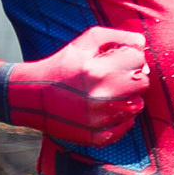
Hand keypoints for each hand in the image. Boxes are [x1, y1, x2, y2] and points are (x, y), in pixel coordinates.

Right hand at [17, 26, 148, 144]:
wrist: (31, 97)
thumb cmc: (61, 65)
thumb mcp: (84, 42)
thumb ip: (116, 37)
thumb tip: (142, 43)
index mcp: (97, 70)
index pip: (138, 59)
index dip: (130, 57)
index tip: (118, 60)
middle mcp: (100, 97)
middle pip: (142, 83)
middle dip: (132, 76)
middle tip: (115, 76)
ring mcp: (99, 120)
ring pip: (137, 105)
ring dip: (128, 97)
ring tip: (108, 93)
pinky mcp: (97, 137)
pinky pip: (126, 126)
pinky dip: (120, 118)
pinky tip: (104, 109)